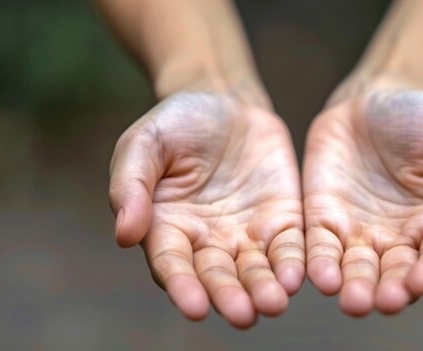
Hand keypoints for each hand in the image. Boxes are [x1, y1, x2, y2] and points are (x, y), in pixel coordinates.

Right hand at [109, 92, 303, 327]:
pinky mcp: (280, 221)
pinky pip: (288, 247)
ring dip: (264, 289)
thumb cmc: (177, 123)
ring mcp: (246, 233)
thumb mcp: (145, 142)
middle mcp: (207, 241)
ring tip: (274, 303)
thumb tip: (125, 235)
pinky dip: (293, 263)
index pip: (172, 264)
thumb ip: (131, 184)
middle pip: (217, 276)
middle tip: (244, 316)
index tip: (195, 307)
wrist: (226, 102)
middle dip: (229, 297)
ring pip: (255, 270)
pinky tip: (298, 276)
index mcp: (167, 227)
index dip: (183, 286)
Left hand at [303, 90, 422, 315]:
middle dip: (391, 290)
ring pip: (358, 269)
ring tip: (351, 301)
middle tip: (382, 302)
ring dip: (355, 287)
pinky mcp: (326, 221)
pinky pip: (323, 247)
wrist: (371, 100)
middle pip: (397, 274)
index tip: (420, 281)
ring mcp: (362, 233)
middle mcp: (402, 239)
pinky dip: (321, 263)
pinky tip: (319, 275)